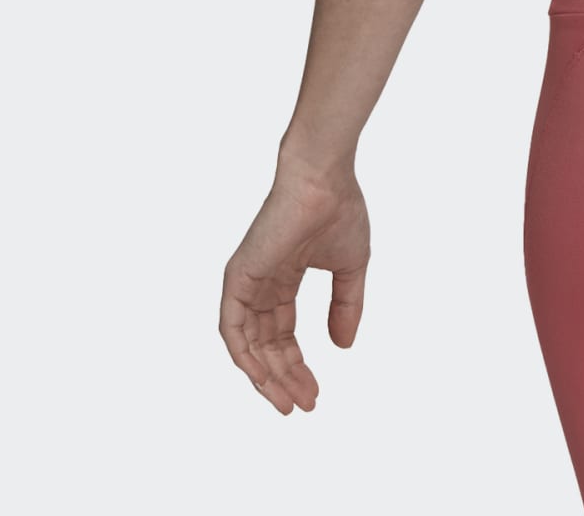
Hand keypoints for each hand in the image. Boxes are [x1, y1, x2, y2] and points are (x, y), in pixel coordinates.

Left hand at [219, 162, 370, 412]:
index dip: (299, 364)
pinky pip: (233, 329)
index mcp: (284, 276)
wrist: (324, 179)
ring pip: (249, 344)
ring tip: (288, 402)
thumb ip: (346, 306)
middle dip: (285, 377)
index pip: (285, 333)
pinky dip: (246, 357)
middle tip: (304, 404)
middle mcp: (262, 283)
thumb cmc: (339, 209)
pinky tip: (264, 379)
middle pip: (268, 344)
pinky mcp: (238, 278)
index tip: (315, 393)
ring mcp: (248, 281)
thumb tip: (343, 347)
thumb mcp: (350, 267)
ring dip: (267, 376)